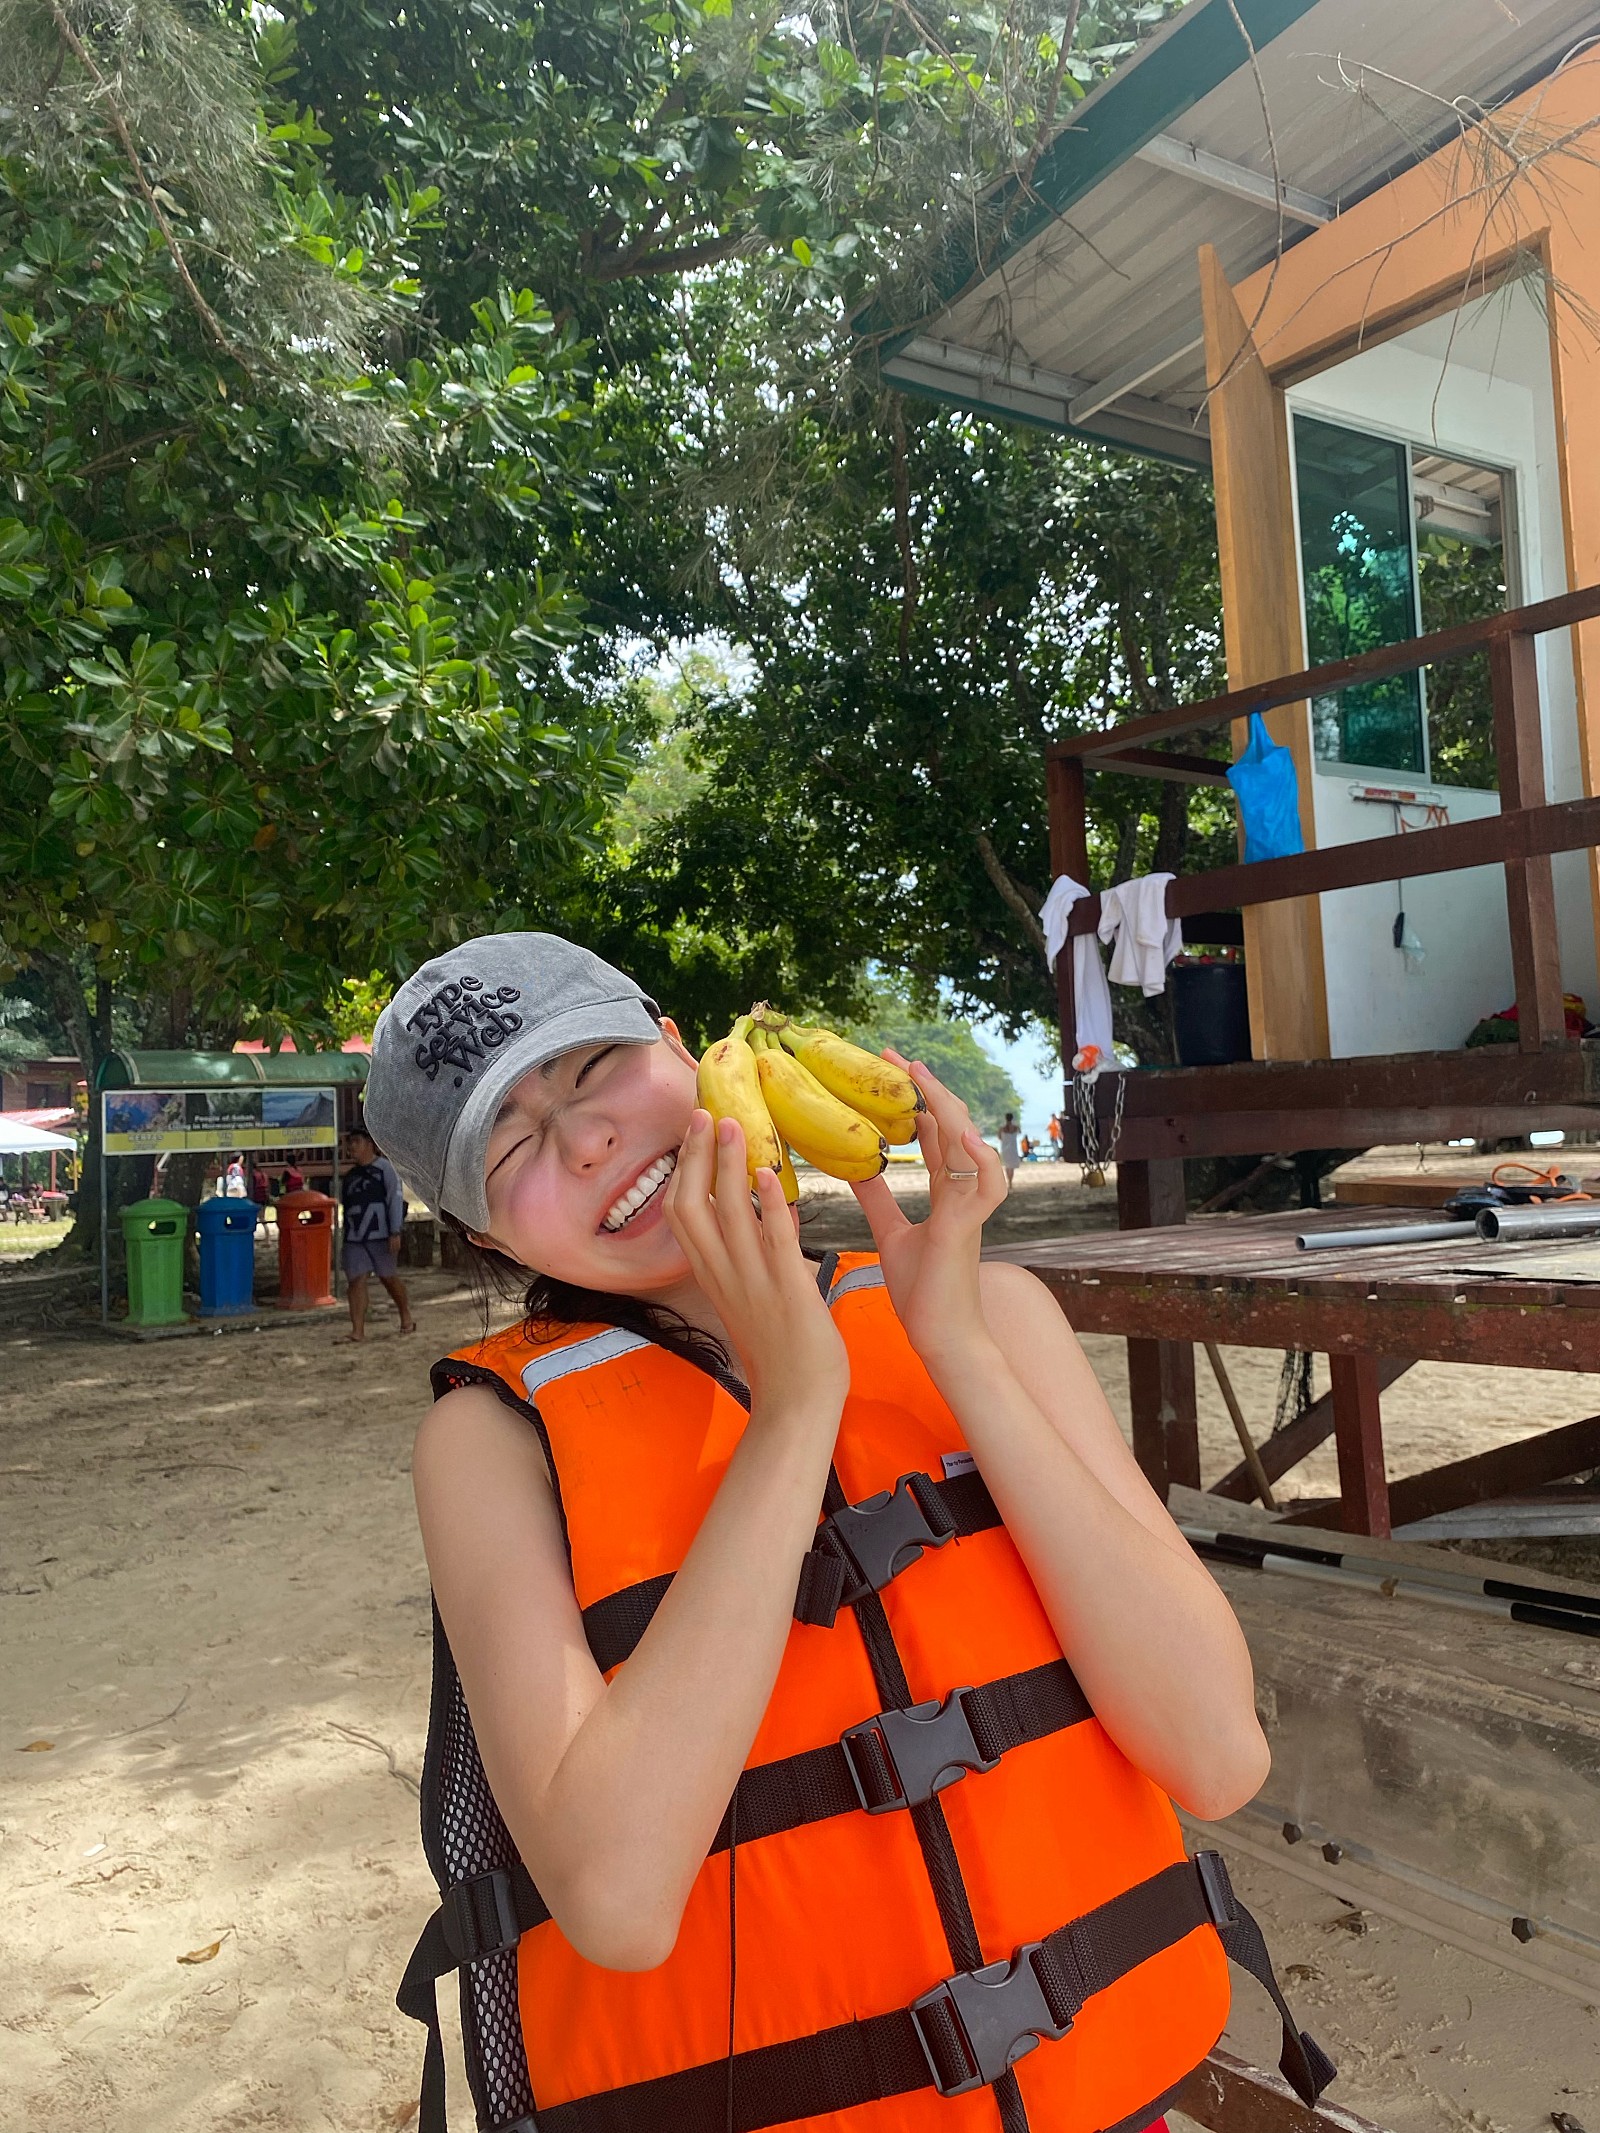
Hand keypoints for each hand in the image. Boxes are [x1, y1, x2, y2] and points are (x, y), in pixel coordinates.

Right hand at [663, 1111, 849, 1419]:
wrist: (797, 1405)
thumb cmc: (783, 1356)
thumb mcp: (754, 1301)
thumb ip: (756, 1261)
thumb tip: (769, 1223)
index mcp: (714, 1277)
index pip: (683, 1215)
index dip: (685, 1170)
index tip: (693, 1133)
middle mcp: (724, 1276)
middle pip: (691, 1206)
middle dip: (696, 1156)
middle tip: (705, 1112)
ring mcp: (753, 1283)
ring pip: (729, 1215)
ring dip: (728, 1166)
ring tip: (735, 1124)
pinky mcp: (787, 1292)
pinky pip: (773, 1242)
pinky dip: (769, 1206)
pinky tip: (770, 1175)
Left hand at [850, 1054, 1006, 1367]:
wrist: (940, 1338)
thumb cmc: (923, 1292)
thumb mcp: (891, 1234)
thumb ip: (879, 1200)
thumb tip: (855, 1168)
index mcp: (946, 1193)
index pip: (934, 1134)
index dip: (917, 1101)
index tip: (891, 1069)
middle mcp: (961, 1193)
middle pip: (951, 1127)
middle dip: (926, 1090)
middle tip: (896, 1056)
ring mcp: (969, 1208)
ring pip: (968, 1145)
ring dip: (947, 1108)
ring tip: (921, 1078)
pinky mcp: (967, 1227)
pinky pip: (984, 1185)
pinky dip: (977, 1157)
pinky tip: (957, 1133)